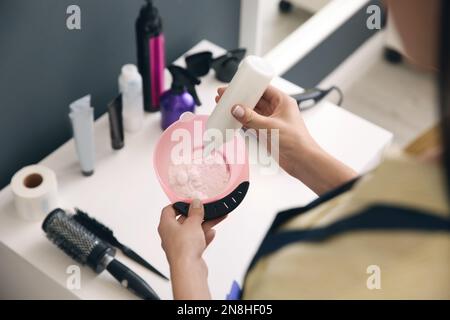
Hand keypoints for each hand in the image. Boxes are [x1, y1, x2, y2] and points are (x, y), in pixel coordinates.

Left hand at [158, 199, 224, 298]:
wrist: (188, 269)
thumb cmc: (184, 248)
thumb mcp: (192, 223)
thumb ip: (195, 212)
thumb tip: (195, 203)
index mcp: (166, 225)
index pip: (169, 210)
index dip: (179, 204)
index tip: (190, 201)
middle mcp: (170, 235)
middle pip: (183, 220)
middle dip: (196, 215)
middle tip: (206, 209)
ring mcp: (179, 245)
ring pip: (192, 231)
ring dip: (204, 225)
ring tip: (216, 218)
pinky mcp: (188, 253)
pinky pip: (196, 241)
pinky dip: (204, 236)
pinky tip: (212, 233)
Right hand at [216, 86, 356, 194]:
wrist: (302, 161)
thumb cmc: (296, 142)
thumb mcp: (271, 127)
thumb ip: (252, 118)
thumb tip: (237, 109)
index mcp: (283, 102)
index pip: (263, 88)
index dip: (249, 85)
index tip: (236, 85)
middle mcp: (277, 110)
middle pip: (255, 99)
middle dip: (240, 97)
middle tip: (225, 95)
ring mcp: (271, 121)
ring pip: (251, 111)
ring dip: (239, 109)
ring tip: (225, 105)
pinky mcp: (266, 132)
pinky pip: (251, 123)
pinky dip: (241, 121)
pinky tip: (231, 120)